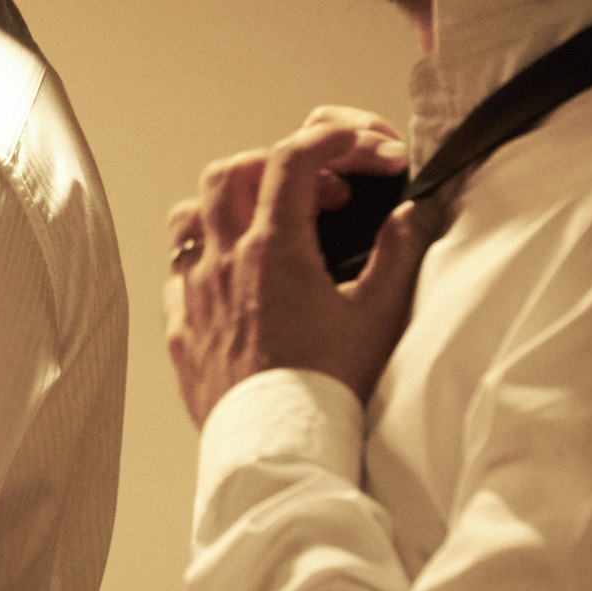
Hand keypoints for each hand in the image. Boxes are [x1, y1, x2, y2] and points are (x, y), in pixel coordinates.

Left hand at [163, 122, 446, 427]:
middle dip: (277, 164)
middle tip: (322, 194)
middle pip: (231, 173)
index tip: (359, 146)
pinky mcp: (180, 330)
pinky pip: (177, 274)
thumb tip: (414, 211)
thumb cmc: (328, 388)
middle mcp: (223, 263)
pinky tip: (235, 281)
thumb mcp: (378, 316)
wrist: (279, 451)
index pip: (292, 159)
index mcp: (273, 249)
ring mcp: (194, 295)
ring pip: (190, 217)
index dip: (330, 138)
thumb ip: (398, 251)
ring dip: (228, 205)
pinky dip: (205, 260)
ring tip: (267, 223)